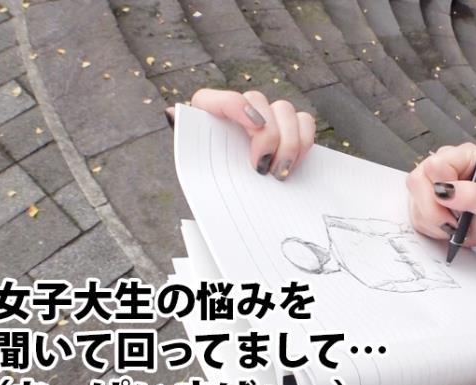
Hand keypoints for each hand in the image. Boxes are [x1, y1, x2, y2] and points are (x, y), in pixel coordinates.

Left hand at [173, 89, 315, 179]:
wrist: (233, 195)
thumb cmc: (213, 178)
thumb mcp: (198, 163)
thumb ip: (188, 139)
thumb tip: (171, 113)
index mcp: (211, 111)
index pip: (225, 98)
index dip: (241, 108)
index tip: (254, 129)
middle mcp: (241, 108)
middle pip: (259, 101)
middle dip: (268, 135)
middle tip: (263, 167)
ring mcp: (268, 116)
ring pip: (285, 109)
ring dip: (290, 141)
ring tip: (281, 172)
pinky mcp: (290, 129)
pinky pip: (304, 121)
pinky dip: (304, 140)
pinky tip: (293, 164)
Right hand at [406, 143, 475, 246]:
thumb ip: (473, 195)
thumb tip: (445, 191)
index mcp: (462, 156)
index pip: (435, 165)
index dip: (443, 189)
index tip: (460, 205)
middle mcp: (440, 163)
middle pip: (417, 181)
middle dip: (436, 210)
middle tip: (457, 221)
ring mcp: (427, 181)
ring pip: (413, 202)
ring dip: (434, 222)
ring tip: (456, 224)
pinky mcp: (419, 199)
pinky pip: (414, 216)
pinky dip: (431, 227)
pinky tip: (447, 225)